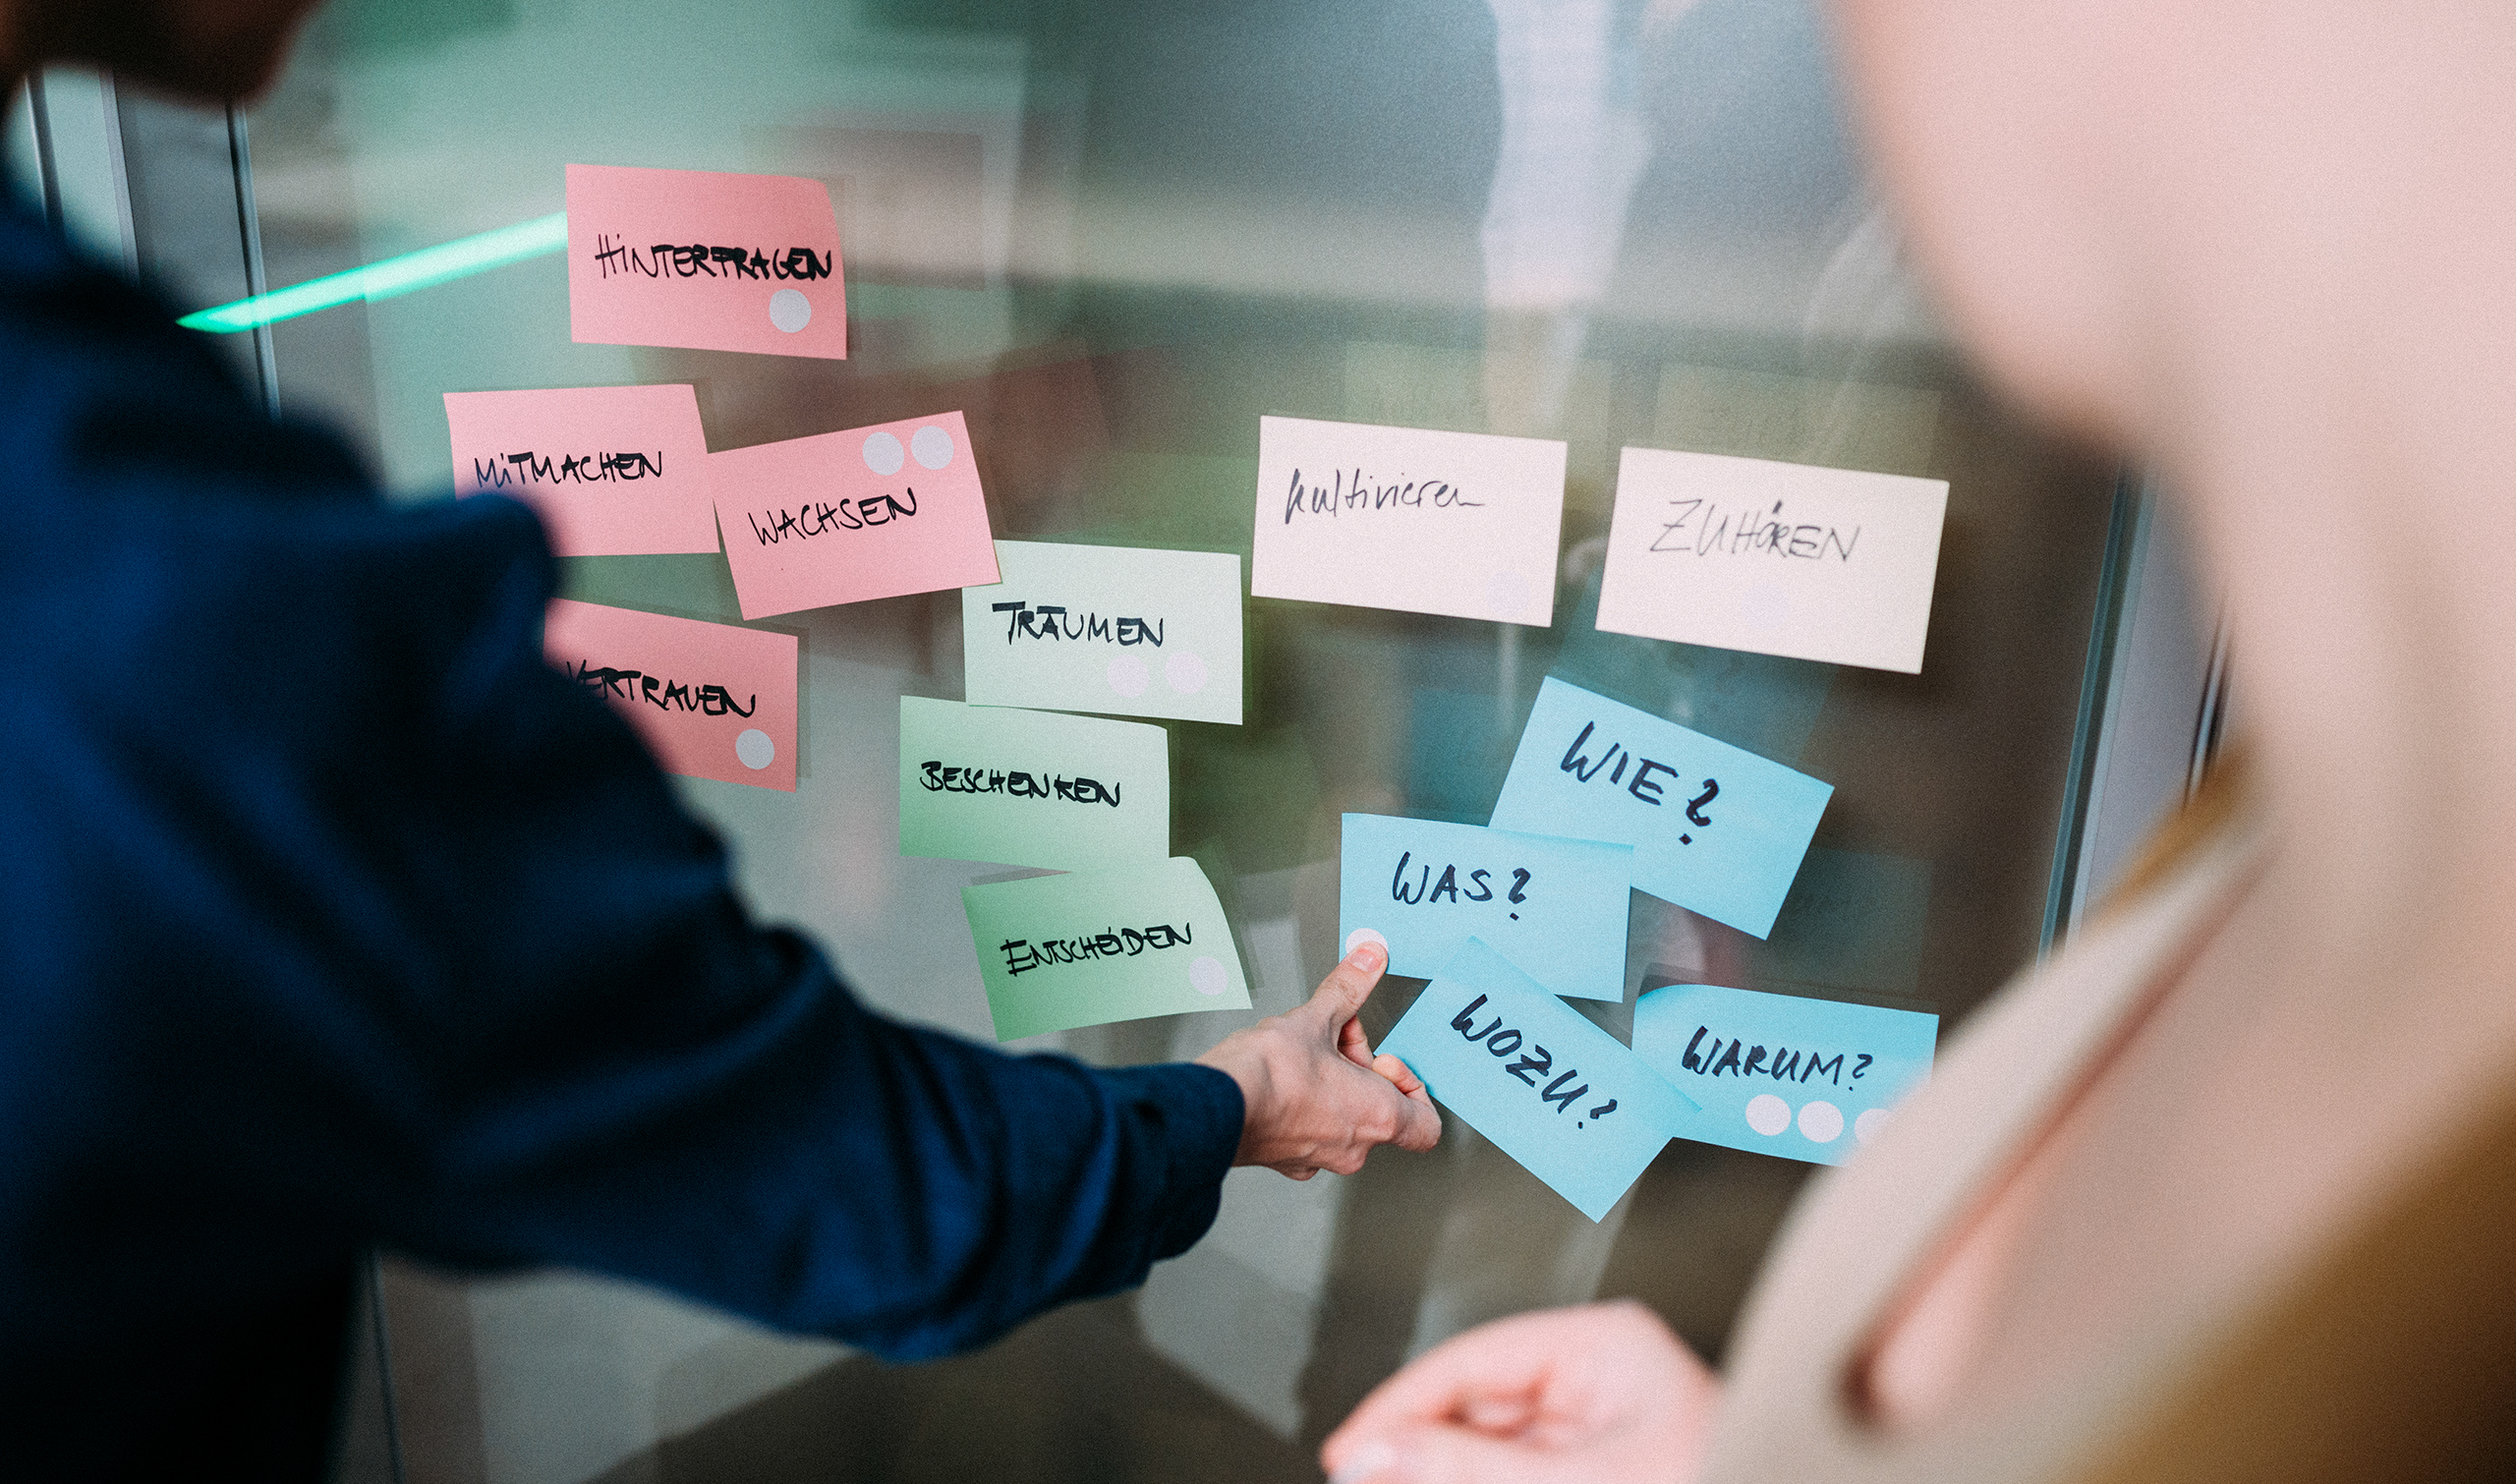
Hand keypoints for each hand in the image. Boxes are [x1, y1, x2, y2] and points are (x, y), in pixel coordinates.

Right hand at [1195, 940, 1440, 1177]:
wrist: (1217, 1106)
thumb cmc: (1271, 1076)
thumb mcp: (1317, 1017)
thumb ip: (1349, 987)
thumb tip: (1369, 960)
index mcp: (1377, 1117)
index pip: (1425, 1126)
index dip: (1412, 1088)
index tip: (1386, 1062)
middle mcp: (1353, 1148)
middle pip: (1376, 1109)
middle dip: (1359, 1067)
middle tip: (1335, 1038)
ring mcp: (1317, 1158)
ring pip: (1342, 1120)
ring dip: (1333, 1086)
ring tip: (1305, 1053)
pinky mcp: (1284, 1159)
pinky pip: (1309, 1131)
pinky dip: (1304, 1106)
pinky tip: (1283, 1077)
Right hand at [1320, 1300, 1720, 1483]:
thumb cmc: (1728, 1475)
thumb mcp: (1580, 1480)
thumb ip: (1468, 1469)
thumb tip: (1375, 1456)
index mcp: (1604, 1348)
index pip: (1470, 1361)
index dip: (1398, 1409)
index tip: (1348, 1455)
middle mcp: (1600, 1382)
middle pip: (1475, 1410)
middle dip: (1419, 1453)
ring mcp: (1601, 1435)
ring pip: (1490, 1453)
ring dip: (1445, 1475)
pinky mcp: (1604, 1473)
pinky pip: (1520, 1475)